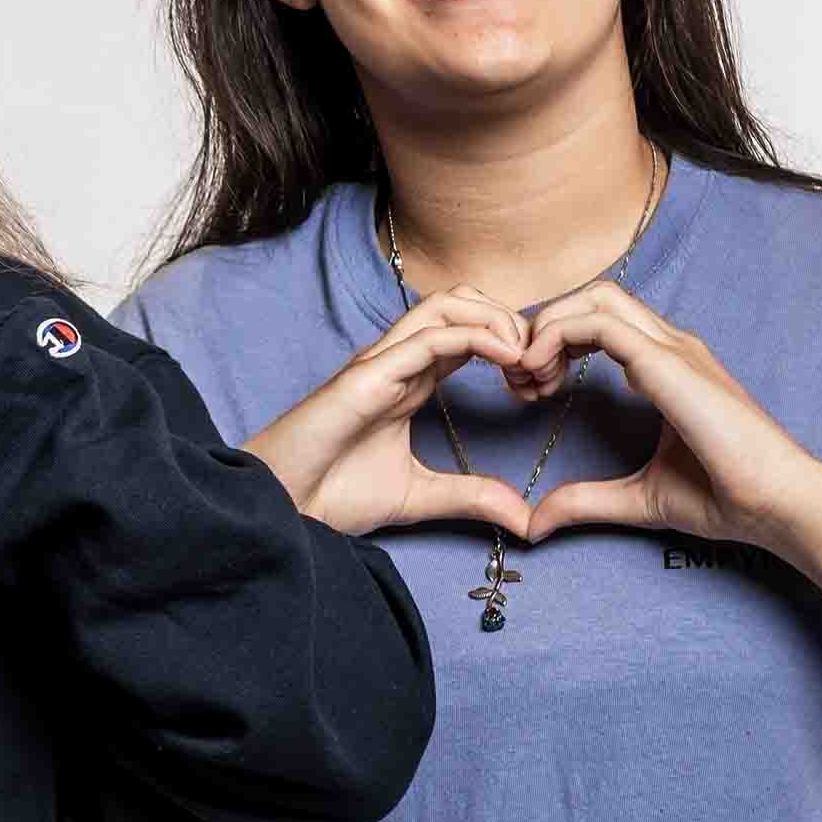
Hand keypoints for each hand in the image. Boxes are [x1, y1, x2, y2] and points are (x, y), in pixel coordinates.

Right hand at [242, 288, 536, 536]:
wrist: (283, 509)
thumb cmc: (331, 496)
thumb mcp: (421, 497)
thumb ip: (471, 498)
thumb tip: (524, 519)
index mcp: (410, 381)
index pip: (468, 332)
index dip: (511, 344)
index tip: (539, 383)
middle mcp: (398, 361)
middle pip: (462, 302)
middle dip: (510, 320)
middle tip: (538, 365)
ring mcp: (382, 362)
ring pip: (447, 304)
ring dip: (496, 319)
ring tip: (524, 357)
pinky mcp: (369, 374)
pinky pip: (430, 335)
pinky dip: (476, 335)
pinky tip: (505, 357)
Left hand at [518, 281, 821, 552]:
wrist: (779, 505)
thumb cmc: (726, 499)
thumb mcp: (637, 499)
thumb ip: (586, 502)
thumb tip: (535, 524)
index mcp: (667, 367)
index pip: (601, 322)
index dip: (554, 344)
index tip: (530, 390)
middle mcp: (671, 347)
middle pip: (594, 298)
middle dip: (544, 326)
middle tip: (519, 378)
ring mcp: (673, 349)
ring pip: (594, 299)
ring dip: (546, 327)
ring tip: (526, 376)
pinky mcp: (669, 363)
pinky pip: (598, 325)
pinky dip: (556, 337)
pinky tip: (539, 375)